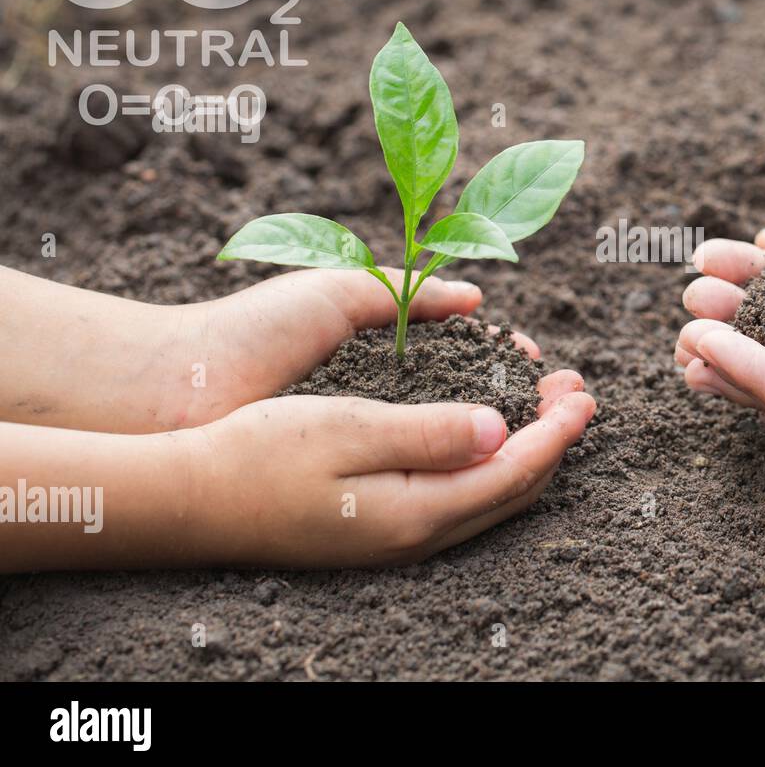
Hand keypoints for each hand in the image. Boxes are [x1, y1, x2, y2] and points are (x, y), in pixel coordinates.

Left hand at [0, 265, 526, 434]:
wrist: (187, 385)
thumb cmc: (257, 331)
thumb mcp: (341, 292)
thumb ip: (410, 293)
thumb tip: (479, 298)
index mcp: (387, 351)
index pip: (469, 359)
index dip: (512, 361)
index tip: (546, 363)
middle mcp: (389, 401)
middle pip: (479, 405)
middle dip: (533, 402)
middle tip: (576, 397)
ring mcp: (375, 441)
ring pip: (465, 443)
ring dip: (520, 434)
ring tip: (563, 422)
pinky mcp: (360, 475)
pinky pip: (429, 471)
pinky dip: (475, 461)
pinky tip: (508, 454)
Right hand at [182, 369, 594, 566]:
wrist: (191, 499)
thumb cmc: (263, 453)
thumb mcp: (350, 429)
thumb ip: (431, 432)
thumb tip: (503, 428)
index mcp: (419, 510)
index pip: (515, 471)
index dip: (557, 431)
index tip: (585, 392)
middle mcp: (418, 534)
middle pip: (512, 489)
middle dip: (553, 440)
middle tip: (577, 390)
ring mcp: (398, 537)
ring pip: (488, 497)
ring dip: (525, 450)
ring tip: (545, 406)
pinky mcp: (379, 528)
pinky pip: (460, 498)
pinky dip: (489, 463)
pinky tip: (485, 434)